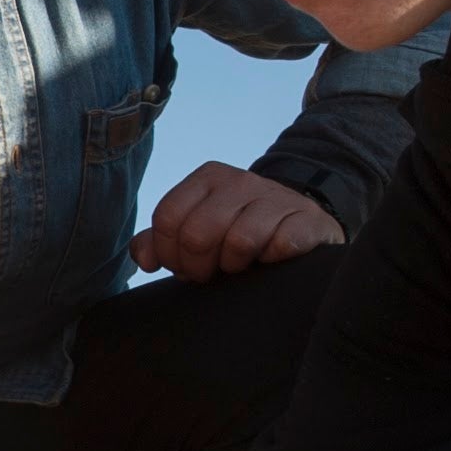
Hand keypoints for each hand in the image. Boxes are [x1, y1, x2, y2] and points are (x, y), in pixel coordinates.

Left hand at [130, 162, 338, 278]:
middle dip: (199, 267)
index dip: (171, 254)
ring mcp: (275, 197)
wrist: (302, 218)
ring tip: (242, 265)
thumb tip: (143, 258)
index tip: (185, 267)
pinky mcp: (306, 218)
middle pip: (197, 235)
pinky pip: (280, 246)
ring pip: (239, 242)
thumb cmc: (242, 227)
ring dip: (236, 265)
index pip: (168, 219)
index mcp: (208, 178)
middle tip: (212, 272)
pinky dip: (271, 261)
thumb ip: (163, 240)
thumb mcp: (200, 225)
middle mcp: (240, 181)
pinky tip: (271, 259)